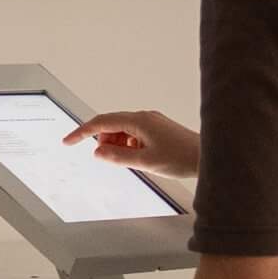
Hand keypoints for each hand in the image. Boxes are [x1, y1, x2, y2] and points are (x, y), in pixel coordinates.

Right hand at [64, 108, 199, 179]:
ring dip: (118, 145)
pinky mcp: (157, 129)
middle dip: (104, 141)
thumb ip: (118, 157)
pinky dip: (129, 145)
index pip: (102, 122)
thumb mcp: (145, 161)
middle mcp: (144, 117)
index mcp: (139, 121)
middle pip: (111, 124)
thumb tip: (97, 151)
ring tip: (131, 161)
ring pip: (123, 131)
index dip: (82, 132)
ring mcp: (151, 122)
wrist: (210, 156)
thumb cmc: (182, 158)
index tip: (67, 142)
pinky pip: (134, 134)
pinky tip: (139, 157)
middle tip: (110, 159)